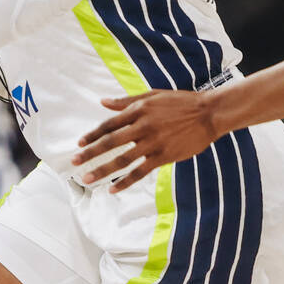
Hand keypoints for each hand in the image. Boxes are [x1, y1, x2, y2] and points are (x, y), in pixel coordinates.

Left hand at [72, 89, 219, 191]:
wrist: (208, 113)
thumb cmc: (181, 102)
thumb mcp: (153, 95)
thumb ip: (127, 101)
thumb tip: (103, 101)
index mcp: (139, 109)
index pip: (109, 124)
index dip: (93, 134)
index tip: (80, 143)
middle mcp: (143, 126)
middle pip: (111, 142)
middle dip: (91, 153)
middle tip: (75, 162)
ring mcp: (153, 142)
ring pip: (123, 159)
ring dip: (103, 170)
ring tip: (88, 179)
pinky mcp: (164, 156)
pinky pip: (140, 171)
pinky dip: (125, 181)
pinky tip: (113, 188)